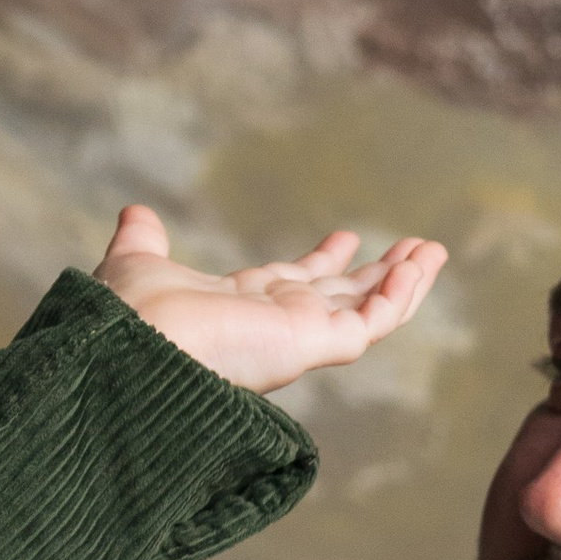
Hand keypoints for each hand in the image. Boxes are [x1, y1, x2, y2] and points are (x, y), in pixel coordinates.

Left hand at [95, 204, 445, 395]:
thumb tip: (136, 213)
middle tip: (416, 247)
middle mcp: (272, 327)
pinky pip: (371, 322)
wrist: (132, 342)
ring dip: (402, 281)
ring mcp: (297, 339)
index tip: (345, 238)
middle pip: (339, 297)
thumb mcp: (136, 263)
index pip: (291, 284)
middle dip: (377, 274)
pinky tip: (419, 267)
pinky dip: (398, 294)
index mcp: (237, 307)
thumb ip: (143, 241)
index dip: (322, 262)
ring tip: (433, 252)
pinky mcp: (314, 346)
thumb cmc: (127, 313)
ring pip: (366, 312)